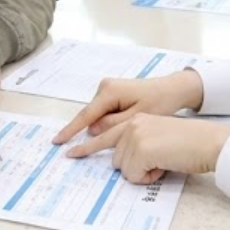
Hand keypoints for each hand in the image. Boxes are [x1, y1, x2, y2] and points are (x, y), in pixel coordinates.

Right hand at [53, 70, 202, 143]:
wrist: (172, 89)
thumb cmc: (159, 102)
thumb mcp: (136, 118)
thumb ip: (112, 125)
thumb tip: (92, 130)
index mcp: (110, 92)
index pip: (86, 115)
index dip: (71, 130)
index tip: (57, 141)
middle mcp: (105, 87)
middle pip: (92, 116)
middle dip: (96, 132)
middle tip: (112, 140)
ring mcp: (108, 89)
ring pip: (98, 116)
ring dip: (106, 127)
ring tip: (127, 130)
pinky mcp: (112, 93)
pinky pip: (104, 112)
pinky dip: (109, 122)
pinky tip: (124, 125)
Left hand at [65, 114, 229, 183]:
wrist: (209, 142)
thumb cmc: (189, 145)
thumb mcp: (158, 139)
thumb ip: (139, 145)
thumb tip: (123, 164)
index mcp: (135, 119)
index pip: (105, 134)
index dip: (86, 146)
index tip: (69, 152)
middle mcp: (131, 123)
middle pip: (116, 159)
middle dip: (135, 168)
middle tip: (160, 161)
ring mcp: (134, 134)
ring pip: (124, 169)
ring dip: (143, 172)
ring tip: (165, 160)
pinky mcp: (141, 147)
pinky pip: (134, 175)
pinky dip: (149, 177)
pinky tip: (165, 165)